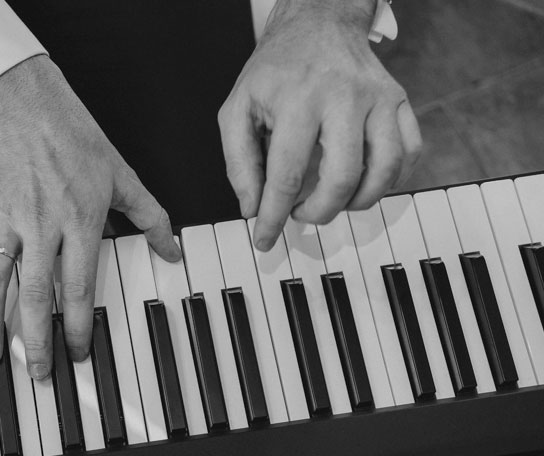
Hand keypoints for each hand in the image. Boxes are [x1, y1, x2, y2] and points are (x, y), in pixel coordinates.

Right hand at [0, 55, 179, 378]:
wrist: (32, 106)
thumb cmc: (80, 142)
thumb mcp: (124, 177)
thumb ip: (151, 217)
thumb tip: (173, 250)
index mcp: (79, 222)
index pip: (78, 286)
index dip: (76, 325)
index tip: (77, 355)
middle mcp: (42, 226)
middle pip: (36, 293)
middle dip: (35, 339)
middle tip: (37, 374)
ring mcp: (7, 220)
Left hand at [219, 0, 421, 249]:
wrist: (318, 23)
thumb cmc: (274, 72)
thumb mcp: (237, 109)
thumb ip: (239, 162)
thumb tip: (253, 207)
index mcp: (297, 100)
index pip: (287, 175)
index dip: (274, 216)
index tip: (264, 239)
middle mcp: (343, 98)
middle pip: (341, 179)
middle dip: (317, 212)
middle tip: (299, 214)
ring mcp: (378, 98)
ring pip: (384, 171)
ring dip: (356, 203)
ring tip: (332, 202)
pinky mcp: (399, 100)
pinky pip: (409, 153)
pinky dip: (390, 180)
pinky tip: (364, 183)